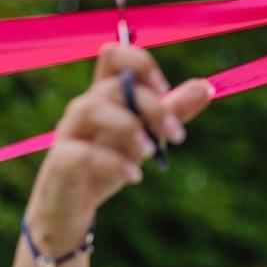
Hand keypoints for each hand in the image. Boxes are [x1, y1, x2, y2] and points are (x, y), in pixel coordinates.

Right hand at [25, 43, 213, 244]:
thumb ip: (172, 112)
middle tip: (177, 135)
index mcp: (103, 96)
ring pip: (90, 109)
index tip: (165, 89)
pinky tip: (134, 176)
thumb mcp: (145, 137)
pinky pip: (82, 153)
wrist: (72, 209)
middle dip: (151, 107)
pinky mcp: (61, 163)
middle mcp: (83, 109)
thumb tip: (206, 87)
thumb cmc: (108, 166)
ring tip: (152, 152)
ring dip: (128, 126)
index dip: (140, 63)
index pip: (114, 56)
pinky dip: (113, 163)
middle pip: (113, 86)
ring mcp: (69, 134)